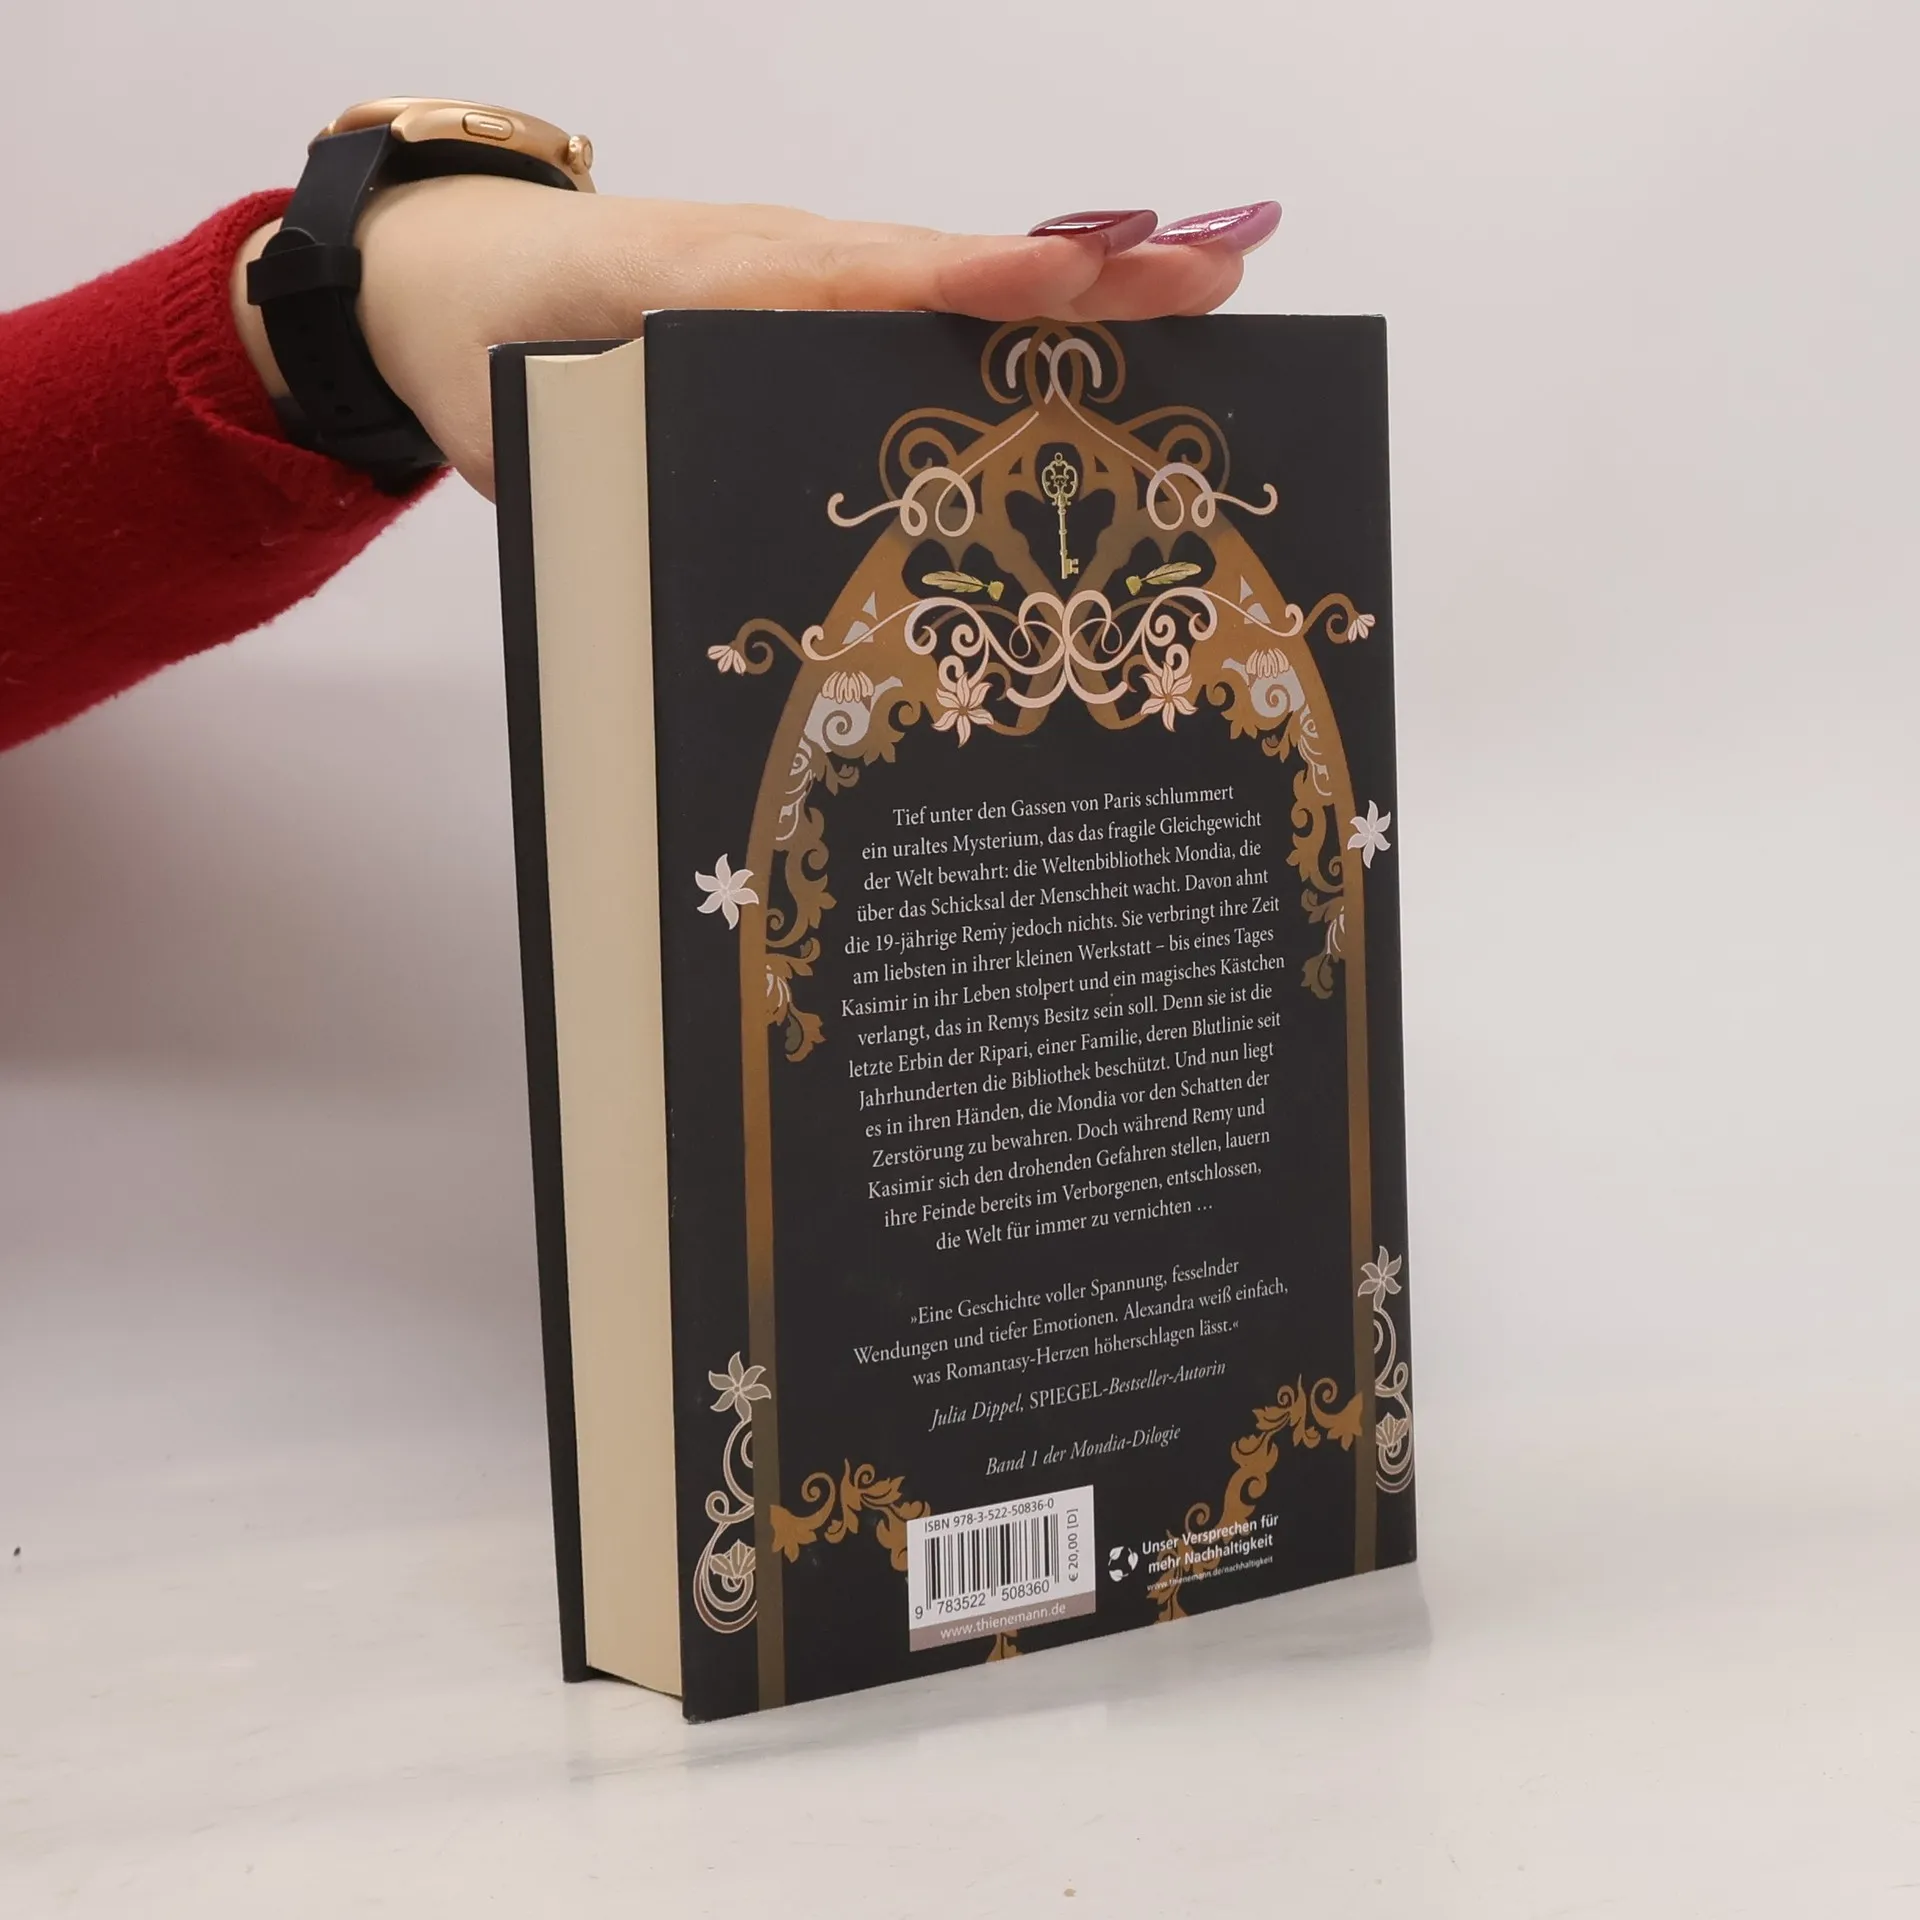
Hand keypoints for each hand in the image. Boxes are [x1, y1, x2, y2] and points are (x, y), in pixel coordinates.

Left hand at [230, 184, 1280, 497]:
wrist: (439, 286)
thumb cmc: (497, 344)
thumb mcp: (545, 402)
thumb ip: (625, 452)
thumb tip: (731, 525)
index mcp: (727, 286)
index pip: (868, 280)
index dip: (969, 286)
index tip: (1071, 281)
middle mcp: (793, 273)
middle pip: (957, 270)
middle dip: (1090, 278)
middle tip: (1222, 267)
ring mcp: (812, 284)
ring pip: (958, 285)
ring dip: (1082, 291)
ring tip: (1209, 284)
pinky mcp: (811, 309)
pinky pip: (920, 306)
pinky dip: (1015, 314)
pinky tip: (1097, 341)